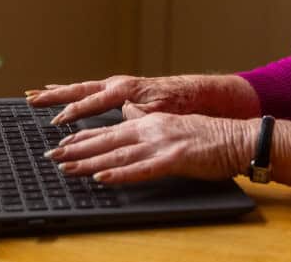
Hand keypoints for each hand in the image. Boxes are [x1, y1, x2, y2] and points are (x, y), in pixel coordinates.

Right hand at [26, 75, 204, 123]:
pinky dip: (73, 93)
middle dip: (55, 95)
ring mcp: (116, 86)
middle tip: (31, 98)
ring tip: (37, 94)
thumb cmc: (178, 104)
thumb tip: (124, 114)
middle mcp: (117, 84)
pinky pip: (89, 91)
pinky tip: (62, 94)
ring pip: (81, 89)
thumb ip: (139, 114)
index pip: (91, 100)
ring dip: (59, 92)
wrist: (193, 94)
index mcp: (124, 89)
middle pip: (79, 89)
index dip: (73, 111)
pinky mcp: (118, 91)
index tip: (56, 121)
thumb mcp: (160, 113)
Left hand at [44, 112, 253, 184]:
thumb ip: (147, 118)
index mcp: (150, 121)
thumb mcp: (173, 122)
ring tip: (66, 168)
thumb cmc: (208, 136)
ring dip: (89, 162)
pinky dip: (119, 174)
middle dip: (76, 149)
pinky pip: (141, 169)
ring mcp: (161, 144)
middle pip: (106, 140)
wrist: (237, 138)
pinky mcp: (173, 159)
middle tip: (52, 156)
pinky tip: (102, 178)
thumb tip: (127, 112)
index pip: (109, 129)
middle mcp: (151, 129)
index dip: (83, 136)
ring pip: (117, 154)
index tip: (62, 142)